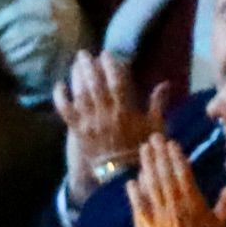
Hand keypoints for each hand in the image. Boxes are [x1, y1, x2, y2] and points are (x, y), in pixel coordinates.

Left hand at [57, 48, 161, 197]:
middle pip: (95, 84)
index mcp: (126, 111)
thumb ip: (158, 103)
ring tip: (75, 64)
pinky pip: (65, 111)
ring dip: (77, 76)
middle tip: (85, 54)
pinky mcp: (78, 130)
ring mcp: (89, 122)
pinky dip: (61, 98)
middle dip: (89, 67)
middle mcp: (106, 114)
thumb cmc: (141, 148)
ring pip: (80, 94)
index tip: (107, 55)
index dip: (111, 66)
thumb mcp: (155, 126)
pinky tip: (60, 86)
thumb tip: (166, 83)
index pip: (117, 83)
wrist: (122, 173)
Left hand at [127, 133, 220, 226]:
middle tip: (153, 139)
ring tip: (144, 151)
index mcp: (192, 202)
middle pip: (164, 174)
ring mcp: (159, 213)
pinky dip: (135, 192)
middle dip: (159, 155)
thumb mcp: (221, 226)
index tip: (172, 144)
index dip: (176, 157)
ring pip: (151, 184)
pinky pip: (140, 204)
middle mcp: (174, 203)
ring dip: (147, 166)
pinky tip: (132, 180)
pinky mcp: (148, 224)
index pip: (183, 174)